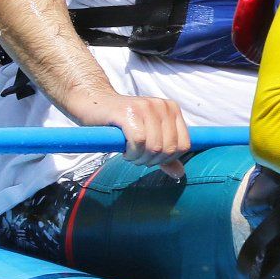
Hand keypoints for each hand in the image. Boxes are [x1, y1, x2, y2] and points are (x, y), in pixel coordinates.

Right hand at [69, 91, 191, 175]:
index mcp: (172, 109)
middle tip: (137, 156)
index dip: (168, 159)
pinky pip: (138, 141)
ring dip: (140, 158)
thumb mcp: (149, 137)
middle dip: (152, 160)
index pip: (184, 145)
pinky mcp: (129, 112)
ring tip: (130, 153)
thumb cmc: (123, 123)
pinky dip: (131, 152)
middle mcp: (162, 105)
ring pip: (154, 147)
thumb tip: (179, 174)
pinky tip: (125, 149)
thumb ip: (165, 155)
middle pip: (168, 148)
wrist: (95, 104)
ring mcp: (146, 106)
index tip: (152, 158)